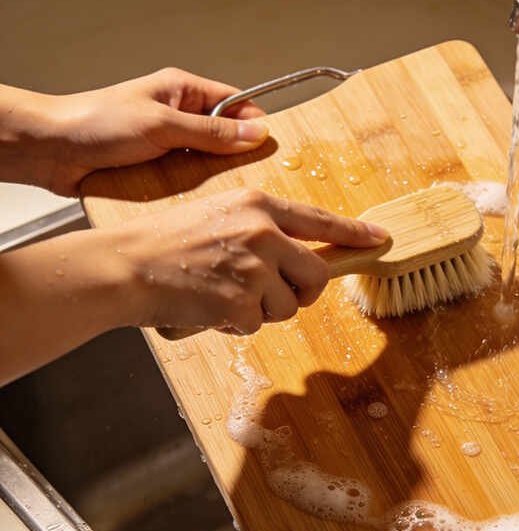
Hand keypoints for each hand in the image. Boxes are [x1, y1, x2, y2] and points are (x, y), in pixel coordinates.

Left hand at [0, 69, 269, 195]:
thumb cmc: (97, 124)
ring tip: (229, 192)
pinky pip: (187, 179)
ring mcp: (168, 144)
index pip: (233, 103)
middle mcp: (178, 115)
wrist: (51, 150)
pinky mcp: (157, 169)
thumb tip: (256, 134)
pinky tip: (203, 202)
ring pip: (208, 160)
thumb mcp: (162, 125)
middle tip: (254, 177)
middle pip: (224, 135)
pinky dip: (195, 189)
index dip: (254, 123)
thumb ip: (210, 133)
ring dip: (215, 176)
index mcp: (181, 91)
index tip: (270, 147)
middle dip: (237, 154)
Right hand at [112, 189, 388, 333]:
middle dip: (302, 293)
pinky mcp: (242, 301)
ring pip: (288, 307)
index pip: (321, 222)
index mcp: (259, 206)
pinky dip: (236, 323)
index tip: (380, 240)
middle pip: (316, 277)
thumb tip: (302, 257)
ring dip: (262, 310)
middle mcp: (263, 233)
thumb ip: (263, 231)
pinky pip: (257, 324)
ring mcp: (254, 268)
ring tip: (226, 293)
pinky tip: (211, 306)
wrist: (126, 265)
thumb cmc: (167, 241)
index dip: (354, 235)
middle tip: (276, 294)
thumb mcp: (221, 217)